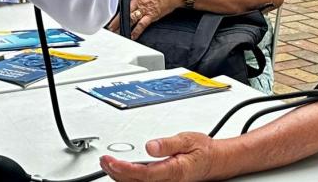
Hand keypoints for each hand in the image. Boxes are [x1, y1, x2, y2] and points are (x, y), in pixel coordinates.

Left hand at [100, 133, 217, 181]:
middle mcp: (168, 181)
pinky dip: (127, 177)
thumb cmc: (201, 151)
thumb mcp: (188, 139)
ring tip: (107, 163)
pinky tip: (120, 170)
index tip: (113, 162)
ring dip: (119, 176)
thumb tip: (150, 146)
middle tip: (105, 160)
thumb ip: (169, 143)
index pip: (145, 174)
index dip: (126, 170)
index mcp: (175, 170)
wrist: (212, 161)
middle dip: (117, 172)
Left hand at [107, 0, 181, 38]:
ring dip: (122, 26)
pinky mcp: (151, 15)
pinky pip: (141, 25)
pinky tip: (131, 36)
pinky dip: (136, 32)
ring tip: (115, 32)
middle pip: (123, 10)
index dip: (113, 5)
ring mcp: (144, 8)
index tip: (108, 10)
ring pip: (130, 19)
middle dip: (114, 19)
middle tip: (108, 26)